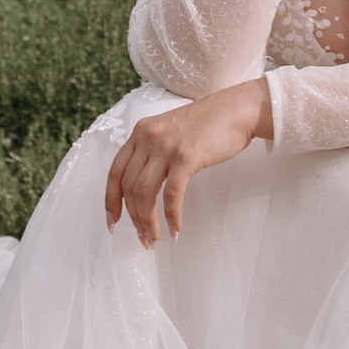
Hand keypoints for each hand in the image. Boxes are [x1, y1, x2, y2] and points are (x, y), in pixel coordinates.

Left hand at [104, 81, 271, 244]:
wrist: (237, 110)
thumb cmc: (208, 124)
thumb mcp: (170, 131)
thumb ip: (153, 151)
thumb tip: (143, 187)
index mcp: (141, 133)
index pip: (115, 173)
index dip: (110, 201)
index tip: (113, 222)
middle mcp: (148, 138)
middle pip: (129, 188)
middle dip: (133, 218)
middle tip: (144, 238)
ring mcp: (165, 147)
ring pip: (144, 194)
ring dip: (148, 222)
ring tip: (155, 238)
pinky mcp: (185, 157)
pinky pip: (171, 195)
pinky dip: (171, 217)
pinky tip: (176, 228)